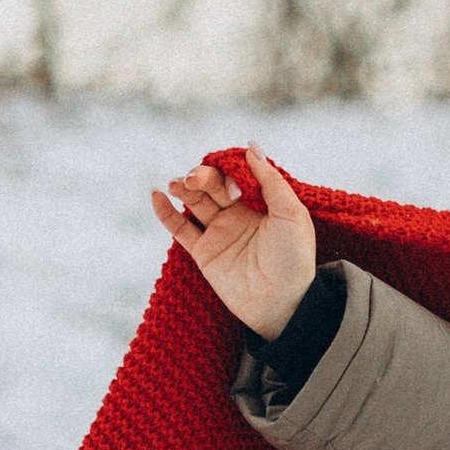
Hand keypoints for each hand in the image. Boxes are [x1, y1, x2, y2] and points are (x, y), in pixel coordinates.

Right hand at [150, 143, 316, 341]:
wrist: (282, 302)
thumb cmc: (293, 259)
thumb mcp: (291, 214)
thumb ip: (271, 180)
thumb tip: (251, 147)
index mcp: (261, 203)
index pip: (237, 176)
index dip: (230, 171)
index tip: (231, 178)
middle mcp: (238, 215)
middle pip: (213, 185)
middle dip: (203, 177)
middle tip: (196, 179)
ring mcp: (219, 233)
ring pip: (195, 201)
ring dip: (184, 187)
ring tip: (178, 183)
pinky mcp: (204, 252)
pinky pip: (180, 228)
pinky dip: (165, 212)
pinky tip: (156, 195)